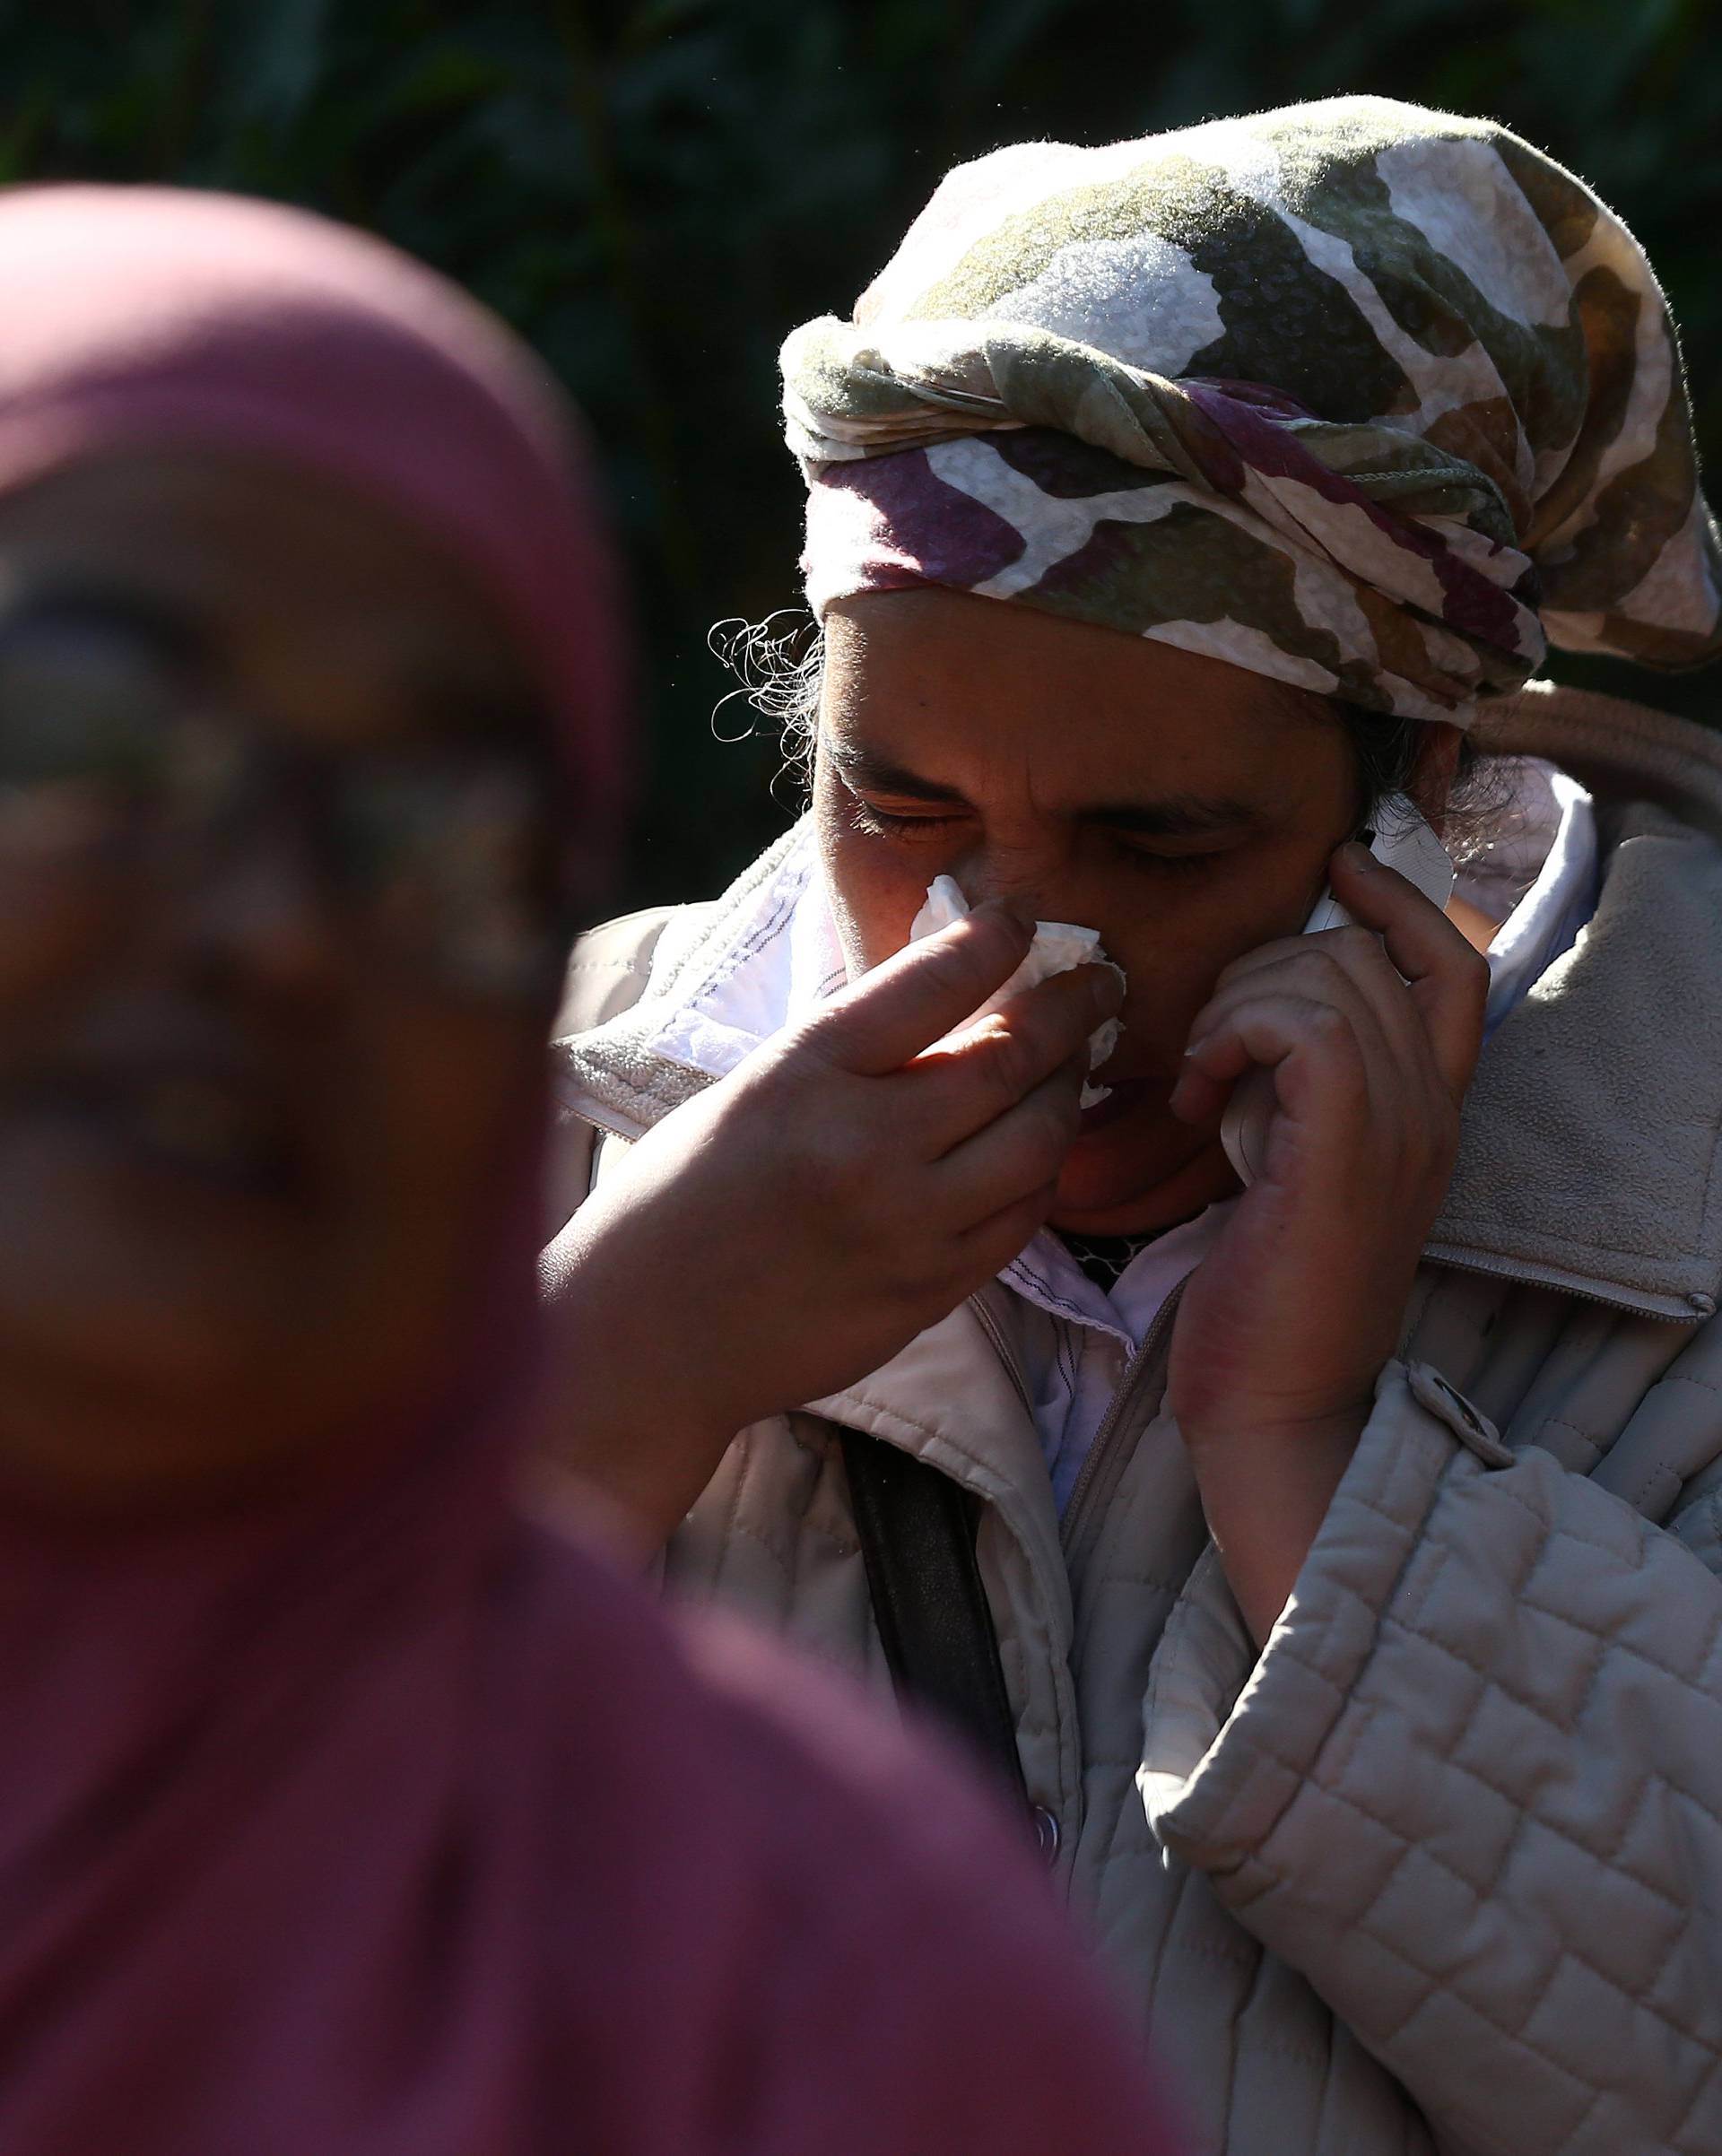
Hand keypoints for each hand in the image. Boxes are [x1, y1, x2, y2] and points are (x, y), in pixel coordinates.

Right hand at [537, 900, 1121, 1544]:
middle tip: (1096, 982)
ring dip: (1068, 1090)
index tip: (1022, 919)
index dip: (999, 937)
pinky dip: (1041, 1174)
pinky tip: (1035, 1149)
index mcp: (805, 1076)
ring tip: (1071, 1063)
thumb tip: (954, 988)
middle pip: (1011, 1057)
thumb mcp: (750, 1091)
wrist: (646, 1338)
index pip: (934, 981)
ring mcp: (906, 1228)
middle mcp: (864, 1147)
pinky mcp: (928, 1292)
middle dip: (1071, 1006)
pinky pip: (1021, 1220)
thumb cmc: (681, 1199)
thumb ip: (848, 1050)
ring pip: (1040, 1142)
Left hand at [1165, 840, 1487, 1639]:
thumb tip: (1248, 1017)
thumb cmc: (1262, 1299)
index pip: (1452, 965)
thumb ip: (1297, 1092)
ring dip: (1238, 1002)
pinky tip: (1197, 1094)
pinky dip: (1231, 1034)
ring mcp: (1399, 1126)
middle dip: (1268, 964)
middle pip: (1369, 954)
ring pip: (1330, 975)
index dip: (1399, 901)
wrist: (1274, 1405)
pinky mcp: (1345, 1146)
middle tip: (1211, 1040)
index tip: (1337, 872)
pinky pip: (1301, 1021)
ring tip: (1201, 1075)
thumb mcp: (1290, 1170)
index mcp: (1428, 1113)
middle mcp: (1431, 1110)